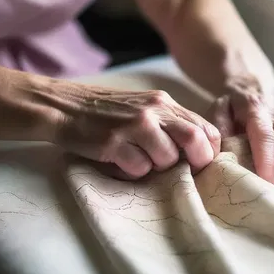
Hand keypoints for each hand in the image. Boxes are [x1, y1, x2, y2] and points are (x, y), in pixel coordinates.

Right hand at [54, 86, 220, 178]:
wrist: (64, 106)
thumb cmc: (107, 111)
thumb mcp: (144, 108)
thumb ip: (169, 123)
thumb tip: (195, 151)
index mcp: (163, 102)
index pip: (205, 127)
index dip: (209, 150)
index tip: (198, 162)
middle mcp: (153, 110)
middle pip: (194, 139)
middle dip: (196, 161)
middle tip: (182, 171)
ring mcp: (133, 125)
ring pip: (166, 159)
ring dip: (156, 168)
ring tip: (138, 159)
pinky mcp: (114, 142)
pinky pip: (139, 169)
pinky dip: (132, 172)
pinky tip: (119, 161)